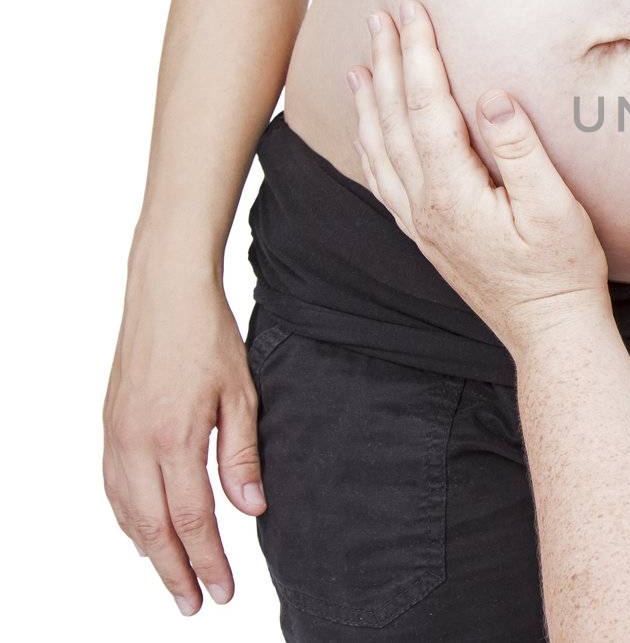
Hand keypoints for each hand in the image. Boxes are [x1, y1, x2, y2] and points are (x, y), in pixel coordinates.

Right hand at [103, 264, 264, 615]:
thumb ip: (242, 456)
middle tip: (196, 604)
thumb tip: (250, 508)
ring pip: (127, 512)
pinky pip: (113, 488)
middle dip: (175, 570)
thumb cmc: (209, 338)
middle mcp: (137, 444)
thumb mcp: (242, 394)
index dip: (208, 560)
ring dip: (149, 551)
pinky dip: (127, 519)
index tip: (222, 591)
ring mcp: (117, 436)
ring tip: (173, 578)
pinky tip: (143, 533)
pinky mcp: (109, 426)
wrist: (164, 295)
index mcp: (175, 439)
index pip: (193, 518)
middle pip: (153, 527)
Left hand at [347, 1, 608, 352]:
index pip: (427, 106)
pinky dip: (370, 144)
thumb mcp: (554, 208)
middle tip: (380, 15)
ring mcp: (420, 223)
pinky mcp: (425, 236)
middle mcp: (424, 205)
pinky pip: (383, 179)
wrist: (549, 332)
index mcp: (453, 192)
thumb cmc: (563, 271)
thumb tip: (492, 96)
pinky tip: (370, 129)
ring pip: (379, 148)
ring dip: (369, 100)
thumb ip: (521, 151)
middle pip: (394, 119)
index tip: (413, 11)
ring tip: (361, 61)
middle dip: (386, 62)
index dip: (417, 53)